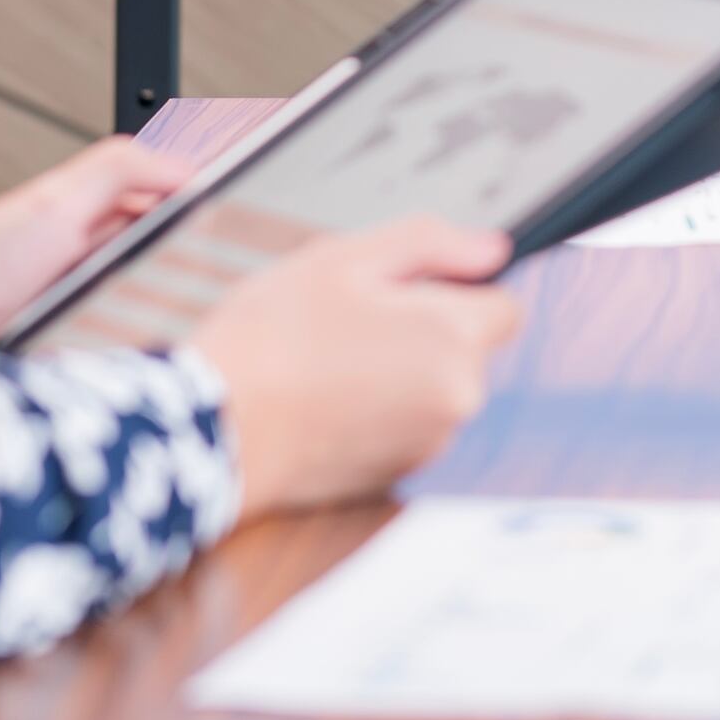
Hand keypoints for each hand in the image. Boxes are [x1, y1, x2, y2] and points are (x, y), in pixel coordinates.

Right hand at [188, 216, 520, 511]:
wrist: (214, 429)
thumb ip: (432, 244)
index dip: (457, 292)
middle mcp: (458, 400)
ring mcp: (429, 444)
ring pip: (436, 388)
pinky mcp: (396, 475)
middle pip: (468, 349)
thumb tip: (494, 250)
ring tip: (330, 361)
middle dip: (426, 331)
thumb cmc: (272, 336)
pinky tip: (327, 399)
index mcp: (455, 340)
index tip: (402, 292)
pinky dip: (381, 412)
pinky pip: (407, 427)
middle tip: (351, 321)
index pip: (505, 307)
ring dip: (402, 372)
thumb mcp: (345, 258)